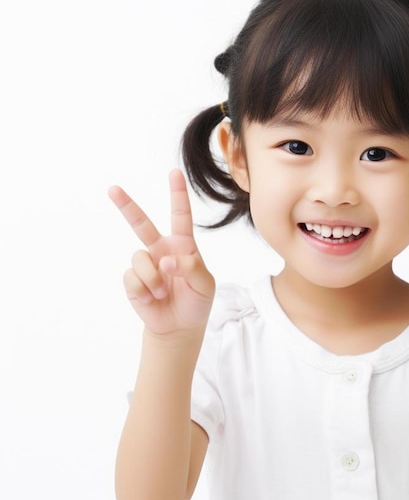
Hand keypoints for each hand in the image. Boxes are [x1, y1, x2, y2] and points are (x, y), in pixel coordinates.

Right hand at [108, 169, 214, 335]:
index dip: (177, 194)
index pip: (180, 216)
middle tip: (113, 189)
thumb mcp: (204, 285)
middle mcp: (160, 250)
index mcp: (182, 245)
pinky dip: (144, 291)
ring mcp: (145, 265)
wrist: (179, 327)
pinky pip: (132, 278)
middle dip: (126, 206)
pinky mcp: (132, 280)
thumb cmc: (196, 301)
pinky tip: (152, 299)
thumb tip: (166, 260)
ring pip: (140, 259)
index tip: (174, 172)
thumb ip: (191, 268)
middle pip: (141, 224)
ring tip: (163, 294)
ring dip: (153, 280)